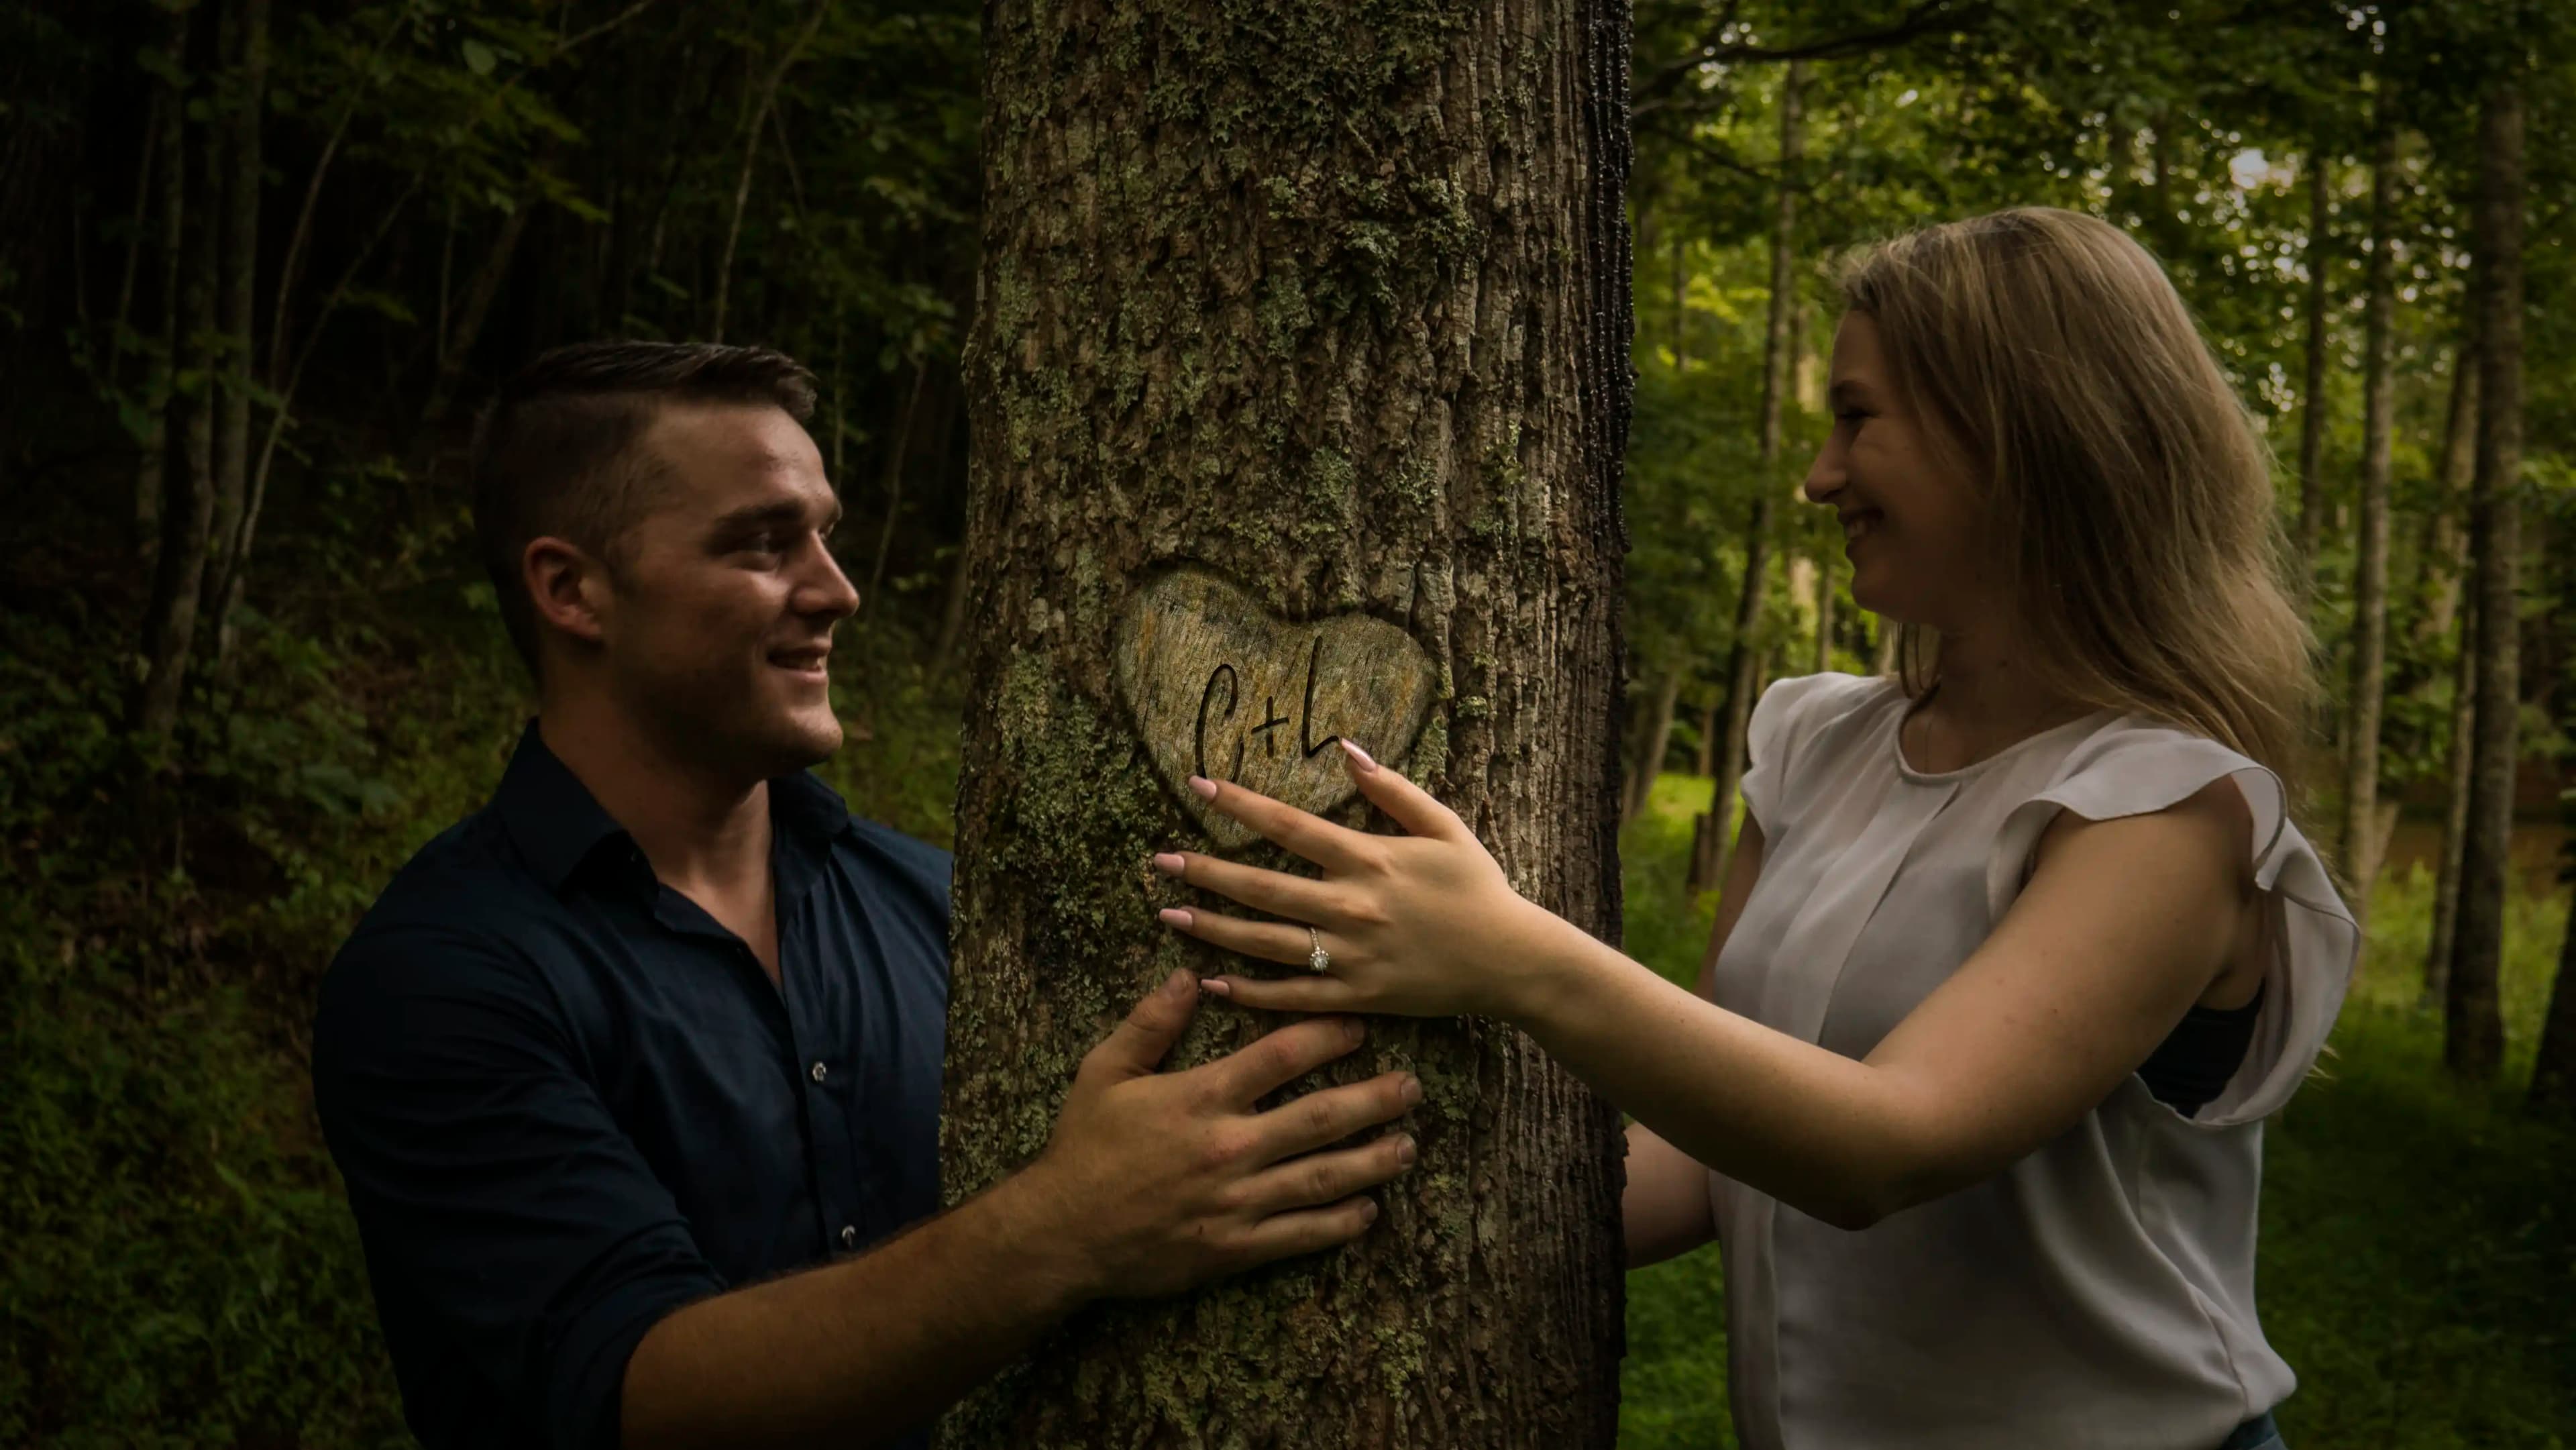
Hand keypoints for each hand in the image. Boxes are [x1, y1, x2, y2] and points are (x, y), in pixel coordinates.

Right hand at [1022, 969, 1421, 1300]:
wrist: (1061, 1233)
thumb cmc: (1083, 1147)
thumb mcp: (1104, 1072)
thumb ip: (1151, 1023)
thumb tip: (1191, 976)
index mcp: (1202, 1098)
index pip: (1282, 1056)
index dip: (1328, 1035)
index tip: (1360, 1026)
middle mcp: (1230, 1147)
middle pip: (1321, 1117)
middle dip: (1374, 1100)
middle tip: (1412, 1087)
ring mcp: (1237, 1202)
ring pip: (1323, 1178)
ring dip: (1373, 1161)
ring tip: (1408, 1146)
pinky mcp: (1236, 1248)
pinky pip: (1301, 1235)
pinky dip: (1340, 1223)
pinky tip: (1368, 1210)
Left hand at [1151, 740, 1587, 1019]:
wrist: (1512, 962)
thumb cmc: (1478, 889)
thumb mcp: (1444, 827)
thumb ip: (1392, 789)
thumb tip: (1346, 748)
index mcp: (1370, 859)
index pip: (1290, 826)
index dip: (1240, 804)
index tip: (1198, 784)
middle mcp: (1353, 907)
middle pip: (1263, 887)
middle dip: (1206, 872)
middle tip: (1161, 861)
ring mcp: (1352, 957)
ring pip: (1266, 943)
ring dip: (1213, 929)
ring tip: (1168, 915)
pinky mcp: (1357, 998)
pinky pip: (1293, 996)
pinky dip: (1250, 991)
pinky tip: (1212, 980)